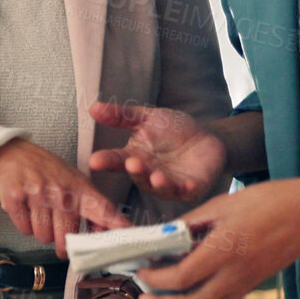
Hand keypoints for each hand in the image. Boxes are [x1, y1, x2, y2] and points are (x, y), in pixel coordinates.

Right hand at [0, 139, 130, 256]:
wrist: (13, 153)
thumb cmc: (47, 171)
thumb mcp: (74, 183)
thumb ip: (90, 208)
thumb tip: (102, 234)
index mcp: (81, 188)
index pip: (104, 211)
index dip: (117, 227)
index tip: (130, 238)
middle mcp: (61, 191)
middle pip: (65, 237)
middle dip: (60, 242)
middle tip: (57, 231)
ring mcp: (37, 193)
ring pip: (43, 236)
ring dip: (40, 232)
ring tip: (39, 213)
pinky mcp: (15, 197)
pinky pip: (24, 229)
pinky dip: (24, 225)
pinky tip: (26, 210)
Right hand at [87, 101, 226, 202]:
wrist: (207, 136)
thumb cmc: (173, 129)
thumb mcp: (147, 118)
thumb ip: (121, 116)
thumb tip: (93, 107)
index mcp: (134, 157)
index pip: (116, 160)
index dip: (105, 161)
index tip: (95, 161)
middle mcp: (147, 174)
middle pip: (138, 176)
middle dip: (136, 171)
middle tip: (132, 163)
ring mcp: (168, 184)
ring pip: (160, 188)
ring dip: (157, 183)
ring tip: (157, 176)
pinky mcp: (190, 189)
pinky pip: (187, 191)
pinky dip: (186, 189)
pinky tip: (187, 184)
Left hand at [135, 179, 299, 298]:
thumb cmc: (268, 202)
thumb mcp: (222, 205)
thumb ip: (190, 223)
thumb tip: (161, 235)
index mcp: (224, 251)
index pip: (180, 277)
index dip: (155, 279)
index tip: (139, 271)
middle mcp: (234, 275)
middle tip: (144, 297)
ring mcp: (245, 284)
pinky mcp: (252, 286)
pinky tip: (188, 293)